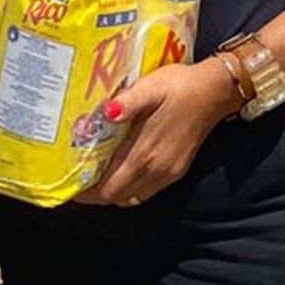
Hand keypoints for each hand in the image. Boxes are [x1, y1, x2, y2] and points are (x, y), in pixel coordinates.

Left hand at [80, 58, 234, 209]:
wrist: (215, 91)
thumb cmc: (179, 85)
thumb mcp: (151, 86)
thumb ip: (129, 102)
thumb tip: (107, 112)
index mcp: (144, 152)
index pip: (108, 187)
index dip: (85, 192)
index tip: (68, 185)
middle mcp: (155, 169)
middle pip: (115, 197)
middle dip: (93, 194)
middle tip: (76, 179)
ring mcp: (167, 174)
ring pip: (130, 198)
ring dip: (111, 192)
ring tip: (94, 177)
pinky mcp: (176, 172)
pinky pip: (145, 192)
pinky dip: (128, 189)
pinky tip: (121, 172)